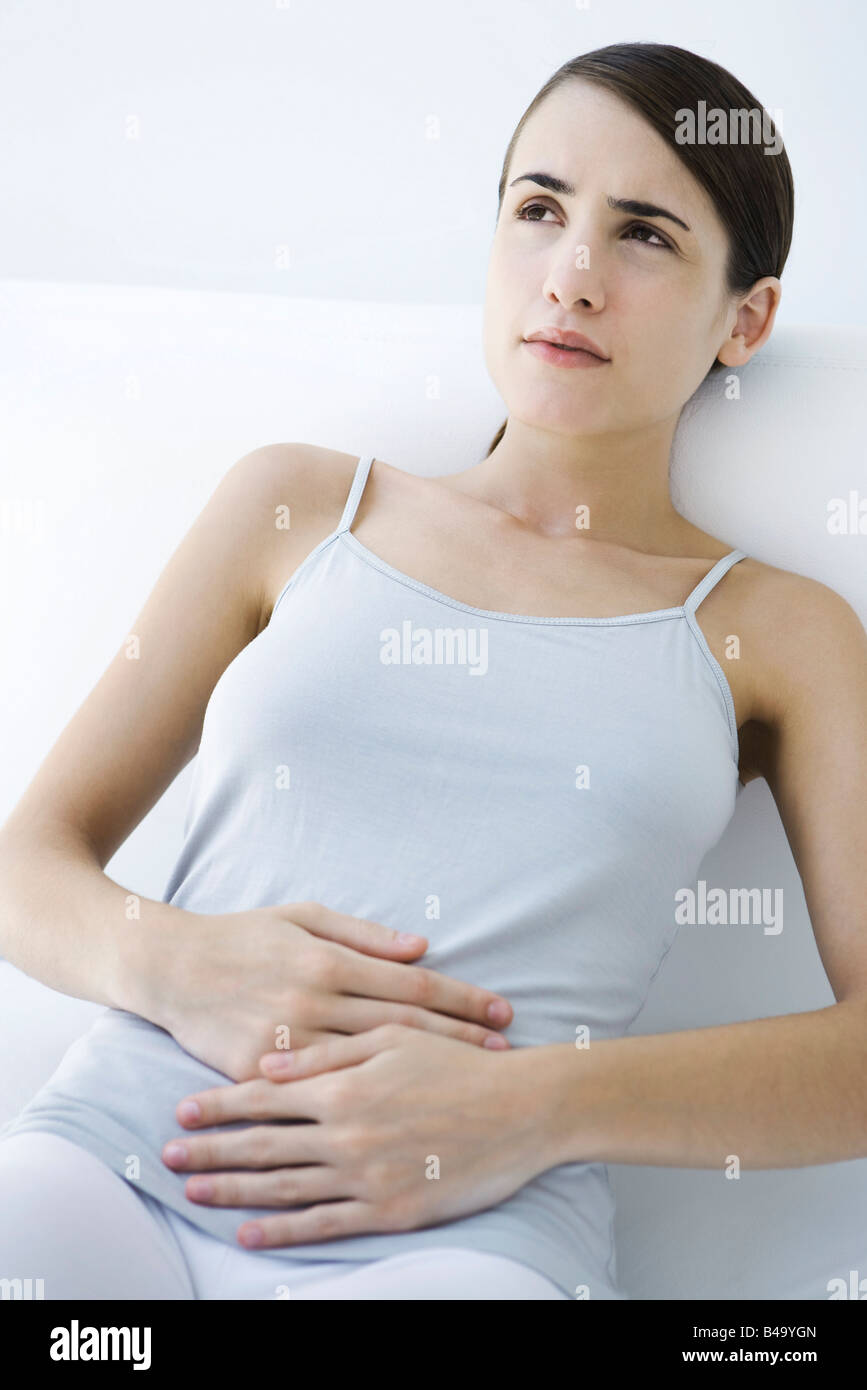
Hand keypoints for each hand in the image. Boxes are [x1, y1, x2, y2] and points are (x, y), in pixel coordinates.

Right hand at [151, 901, 512, 1081]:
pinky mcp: (258, 1075)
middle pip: (403, 1031)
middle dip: (460, 1040)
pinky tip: (398, 1108)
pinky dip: (362, 1100)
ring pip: (370, 1067)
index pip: (411, 986)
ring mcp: (286, 1046)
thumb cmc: (243, 936)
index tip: (501, 1012)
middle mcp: (311, 1005)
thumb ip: (364, 936)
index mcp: (326, 963)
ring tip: (471, 1082)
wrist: (170, 969)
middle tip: (505, 1050)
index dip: (462, 1000)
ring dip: (425, 1074)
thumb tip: (422, 946)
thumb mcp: (303, 917)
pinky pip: (318, 1094)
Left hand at [160, 1024, 545, 1248]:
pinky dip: (283, 1230)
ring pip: (284, 1187)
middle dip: (211, 1150)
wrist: (521, 1109)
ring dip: (234, 1191)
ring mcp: (365, 1175)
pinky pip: (324, 1224)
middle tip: (167, 1155)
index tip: (182, 1112)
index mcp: (345, 1084)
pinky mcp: (389, 1209)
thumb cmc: (459, 1065)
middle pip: (263, 1144)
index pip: (266, 1097)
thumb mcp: (393, 1039)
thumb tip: (271, 1064)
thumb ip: (328, 1052)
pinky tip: (250, 1232)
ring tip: (194, 1192)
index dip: (220, 1105)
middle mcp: (346, 1132)